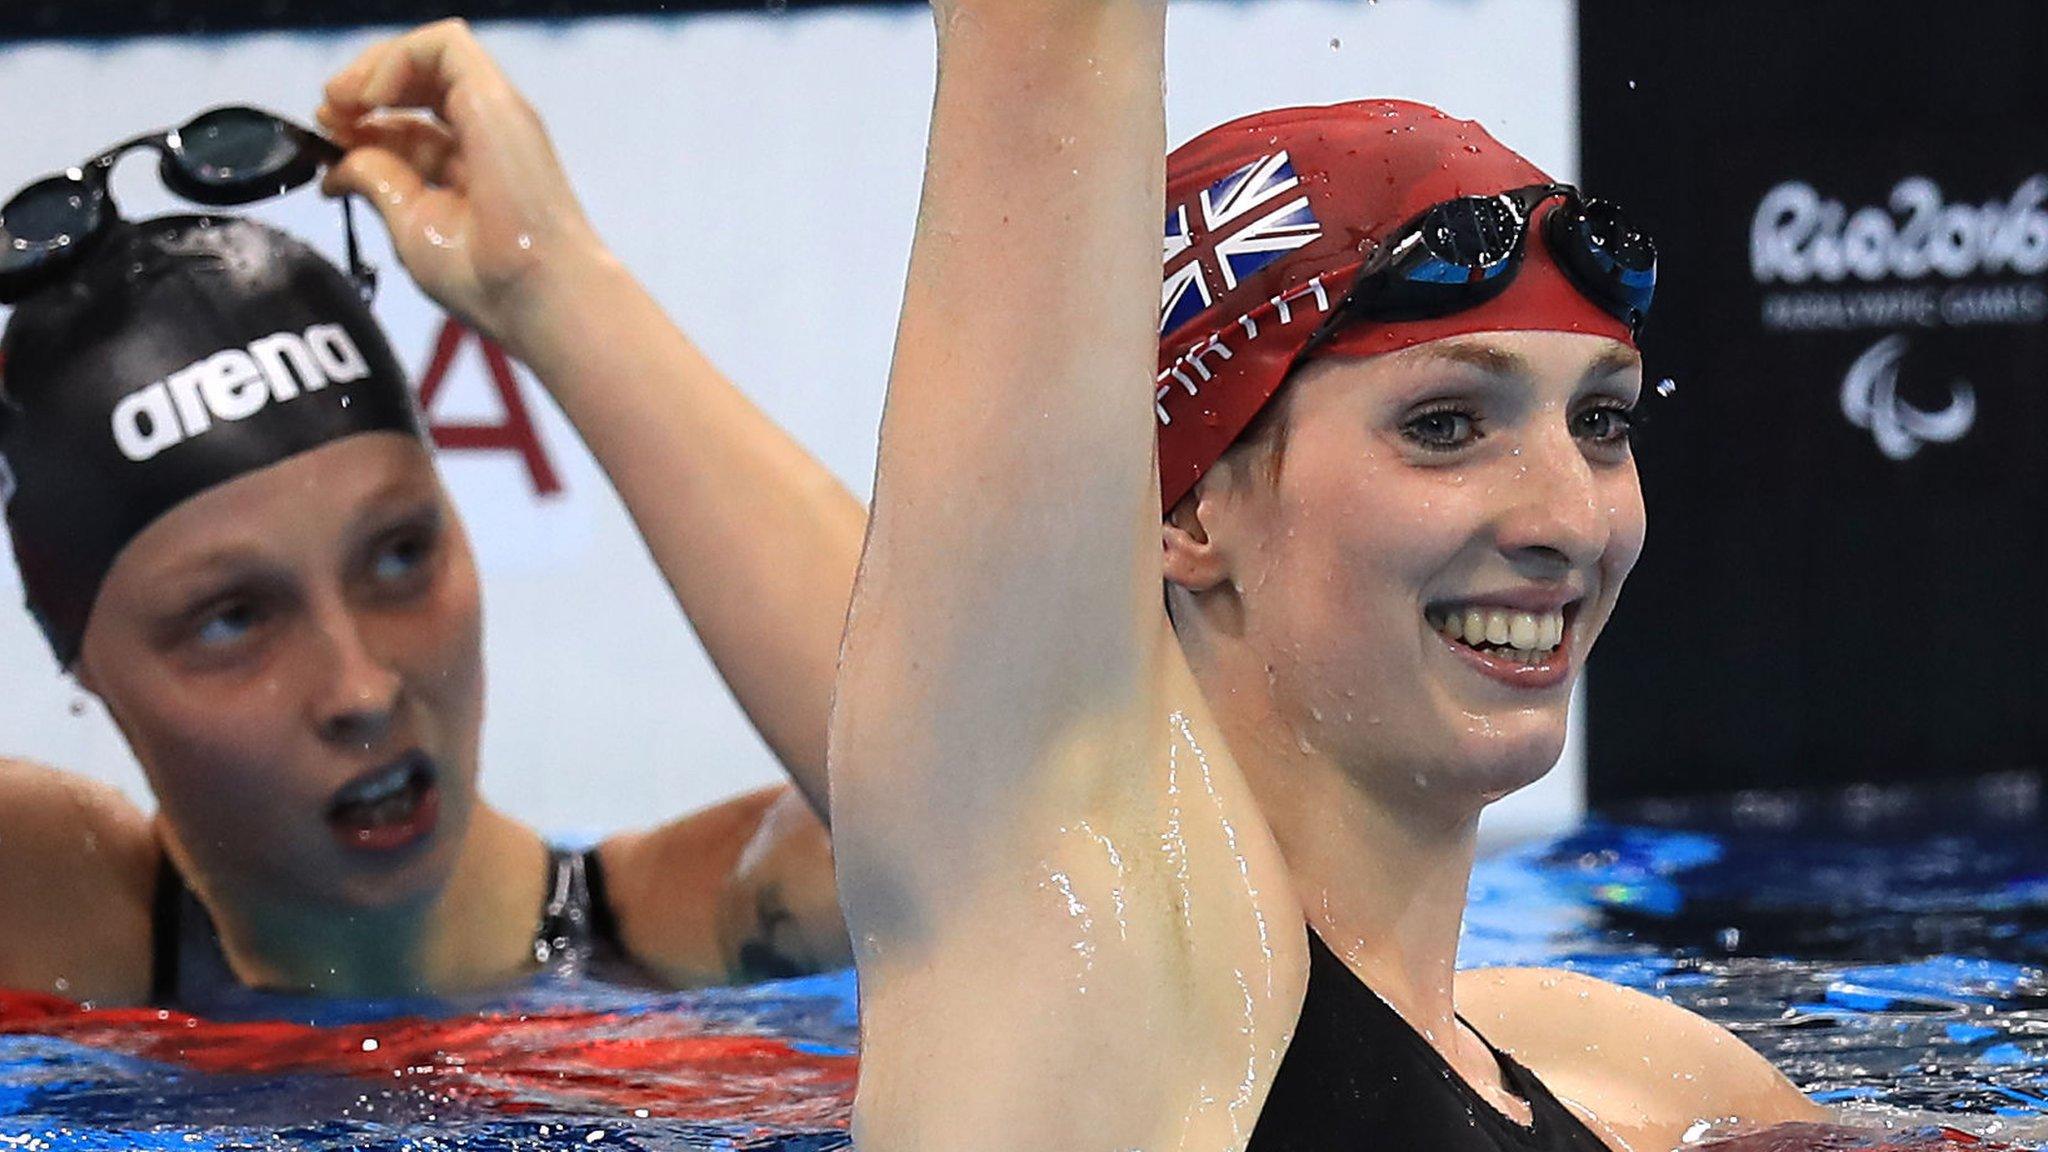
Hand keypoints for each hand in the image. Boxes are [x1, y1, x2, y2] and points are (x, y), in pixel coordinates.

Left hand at [316, 19, 609, 349]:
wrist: (531, 292)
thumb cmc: (485, 278)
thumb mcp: (411, 223)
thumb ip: (377, 181)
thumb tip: (335, 168)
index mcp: (471, 166)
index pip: (410, 125)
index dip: (363, 123)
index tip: (328, 141)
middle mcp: (486, 131)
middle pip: (417, 80)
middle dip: (361, 87)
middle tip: (327, 115)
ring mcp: (494, 110)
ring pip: (430, 52)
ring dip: (374, 67)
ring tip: (341, 102)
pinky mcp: (494, 97)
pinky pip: (443, 46)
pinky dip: (397, 59)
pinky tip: (372, 99)